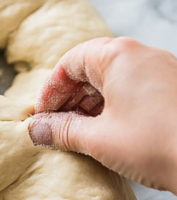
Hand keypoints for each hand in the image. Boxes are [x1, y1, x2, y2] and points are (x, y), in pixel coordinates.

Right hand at [28, 37, 176, 192]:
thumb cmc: (157, 145)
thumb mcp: (99, 139)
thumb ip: (62, 131)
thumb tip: (36, 129)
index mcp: (118, 54)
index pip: (70, 63)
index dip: (50, 91)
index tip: (41, 116)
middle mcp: (142, 54)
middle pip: (92, 69)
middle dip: (71, 99)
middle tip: (57, 127)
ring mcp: (164, 70)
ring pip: (116, 81)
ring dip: (94, 106)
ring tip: (82, 135)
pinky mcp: (176, 89)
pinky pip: (137, 90)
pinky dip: (118, 108)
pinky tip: (111, 135)